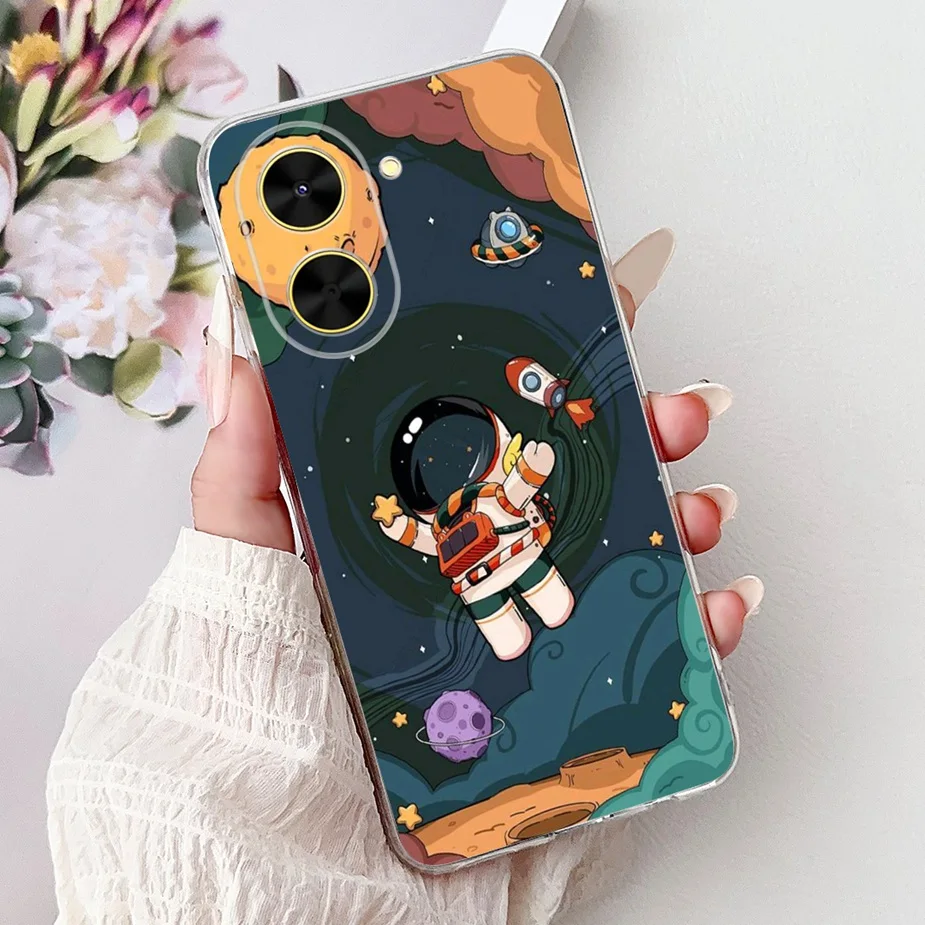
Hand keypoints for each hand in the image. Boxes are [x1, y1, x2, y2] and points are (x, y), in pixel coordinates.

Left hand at [193, 229, 762, 656]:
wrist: (293, 826)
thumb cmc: (264, 690)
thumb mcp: (249, 560)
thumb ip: (244, 468)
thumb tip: (239, 359)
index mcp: (427, 517)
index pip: (503, 428)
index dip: (561, 375)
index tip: (608, 320)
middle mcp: (489, 563)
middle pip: (586, 482)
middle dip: (647, 435)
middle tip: (678, 412)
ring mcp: (533, 626)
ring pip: (630, 554)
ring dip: (684, 516)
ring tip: (700, 505)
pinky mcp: (565, 695)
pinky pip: (649, 654)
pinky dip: (698, 624)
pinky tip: (717, 602)